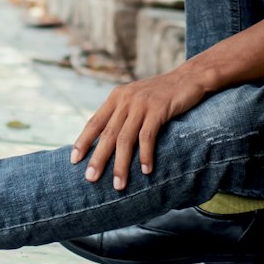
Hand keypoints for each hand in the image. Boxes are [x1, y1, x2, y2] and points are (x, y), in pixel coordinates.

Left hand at [69, 67, 206, 189]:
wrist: (189, 78)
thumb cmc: (162, 94)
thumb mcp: (137, 99)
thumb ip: (122, 114)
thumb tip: (106, 143)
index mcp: (117, 96)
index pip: (95, 121)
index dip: (83, 141)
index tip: (73, 160)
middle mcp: (126, 99)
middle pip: (108, 133)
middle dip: (98, 158)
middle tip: (90, 179)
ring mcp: (142, 103)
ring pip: (125, 139)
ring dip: (121, 164)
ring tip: (118, 184)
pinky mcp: (159, 109)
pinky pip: (148, 136)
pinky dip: (145, 155)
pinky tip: (146, 171)